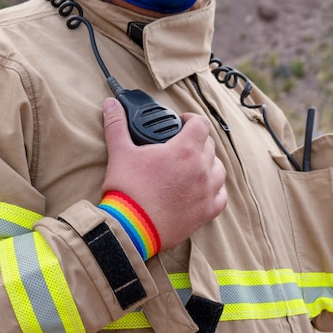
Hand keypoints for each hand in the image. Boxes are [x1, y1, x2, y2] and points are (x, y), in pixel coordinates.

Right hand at [101, 97, 226, 249]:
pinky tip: (204, 189)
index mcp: (184, 150)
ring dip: (208, 164)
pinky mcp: (205, 213)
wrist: (131, 228)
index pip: (201, 124)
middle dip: (196, 141)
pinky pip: (221, 197)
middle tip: (179, 145)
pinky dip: (215, 190)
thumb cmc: (127, 190)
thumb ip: (116, 125)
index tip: (181, 122)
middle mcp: (201, 169)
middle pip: (209, 145)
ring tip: (192, 166)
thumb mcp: (119, 152)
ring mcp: (205, 192)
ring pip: (218, 169)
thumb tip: (110, 105)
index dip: (191, 119)